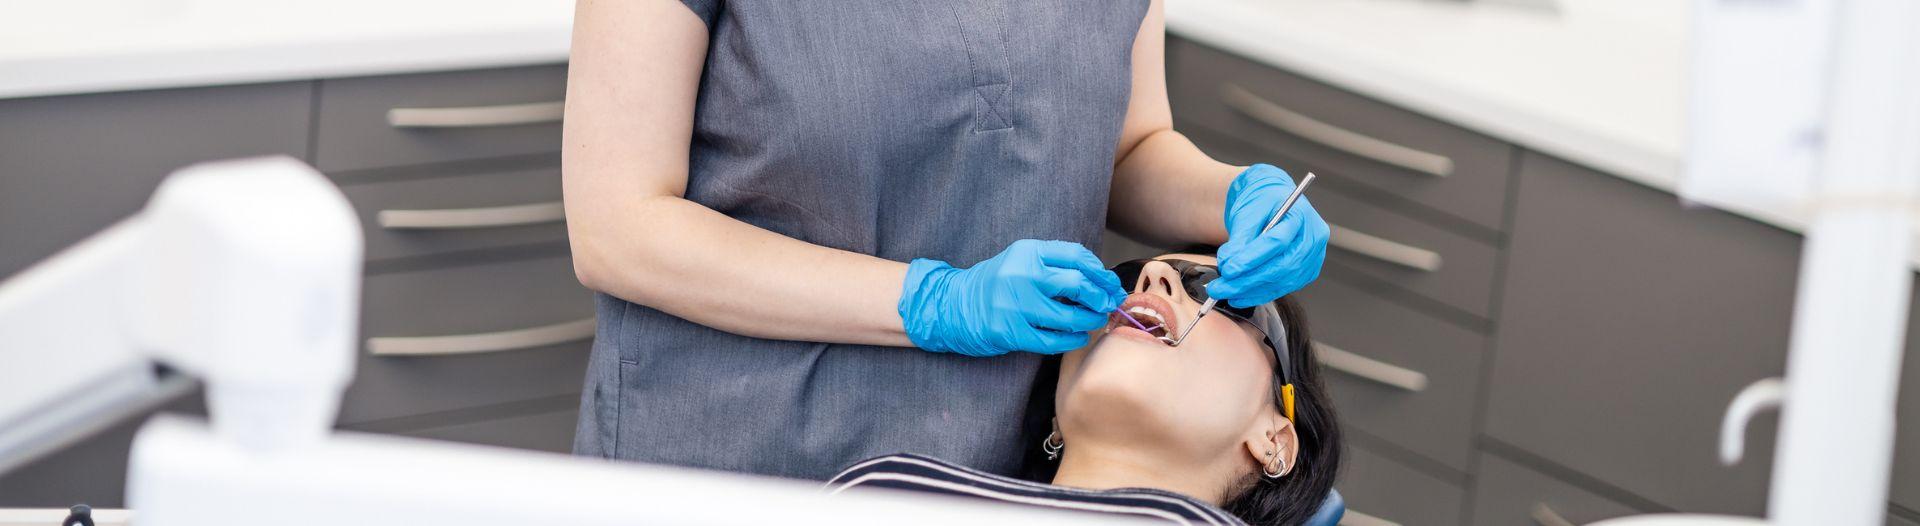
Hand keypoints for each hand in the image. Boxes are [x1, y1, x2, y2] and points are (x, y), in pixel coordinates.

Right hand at [898, 239, 1126, 356]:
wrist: (956, 305)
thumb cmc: (997, 283)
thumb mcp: (1021, 260)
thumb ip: (1054, 264)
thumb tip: (1100, 278)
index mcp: (1028, 253)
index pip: (1076, 256)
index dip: (1100, 271)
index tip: (1110, 282)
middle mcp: (1022, 276)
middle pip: (1077, 283)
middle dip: (1100, 296)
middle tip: (1108, 303)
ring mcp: (1016, 306)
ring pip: (1070, 316)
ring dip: (1091, 320)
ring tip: (1096, 320)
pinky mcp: (1012, 332)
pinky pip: (1054, 340)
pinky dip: (1074, 339)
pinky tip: (1079, 336)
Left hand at [1209, 164, 1329, 307]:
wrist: (1272, 202)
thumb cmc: (1262, 202)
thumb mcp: (1247, 211)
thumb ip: (1239, 239)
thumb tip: (1228, 265)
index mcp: (1300, 215)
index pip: (1277, 242)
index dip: (1251, 259)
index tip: (1228, 269)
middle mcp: (1312, 238)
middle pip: (1282, 266)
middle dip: (1248, 281)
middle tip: (1219, 288)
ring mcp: (1312, 257)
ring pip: (1282, 281)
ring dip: (1250, 291)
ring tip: (1224, 292)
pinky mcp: (1306, 272)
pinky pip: (1283, 287)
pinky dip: (1259, 294)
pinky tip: (1239, 297)